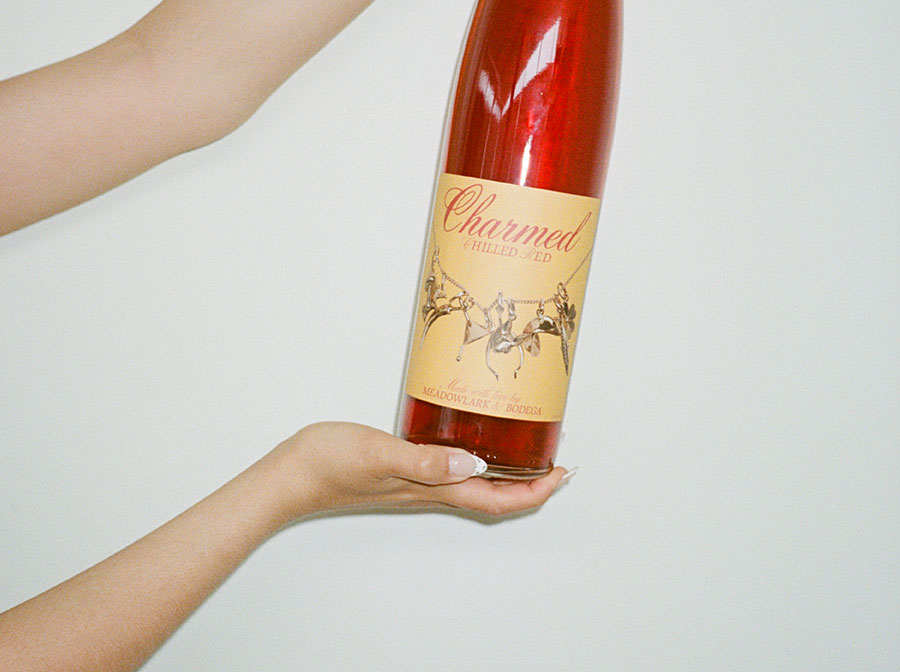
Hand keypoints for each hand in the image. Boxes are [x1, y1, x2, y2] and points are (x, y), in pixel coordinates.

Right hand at [276, 422, 568, 519]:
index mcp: (430, 489)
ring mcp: (414, 483)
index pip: (496, 499)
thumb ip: (426, 461)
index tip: (563, 474)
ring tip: (527, 456)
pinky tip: (469, 444)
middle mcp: (428, 490)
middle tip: (557, 464)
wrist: (290, 474)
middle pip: (492, 497)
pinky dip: (473, 463)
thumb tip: (474, 463)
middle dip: (530, 486)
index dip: (534, 492)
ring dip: (506, 476)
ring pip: (474, 486)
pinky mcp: (400, 470)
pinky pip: (449, 472)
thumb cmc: (329, 464)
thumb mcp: (381, 454)